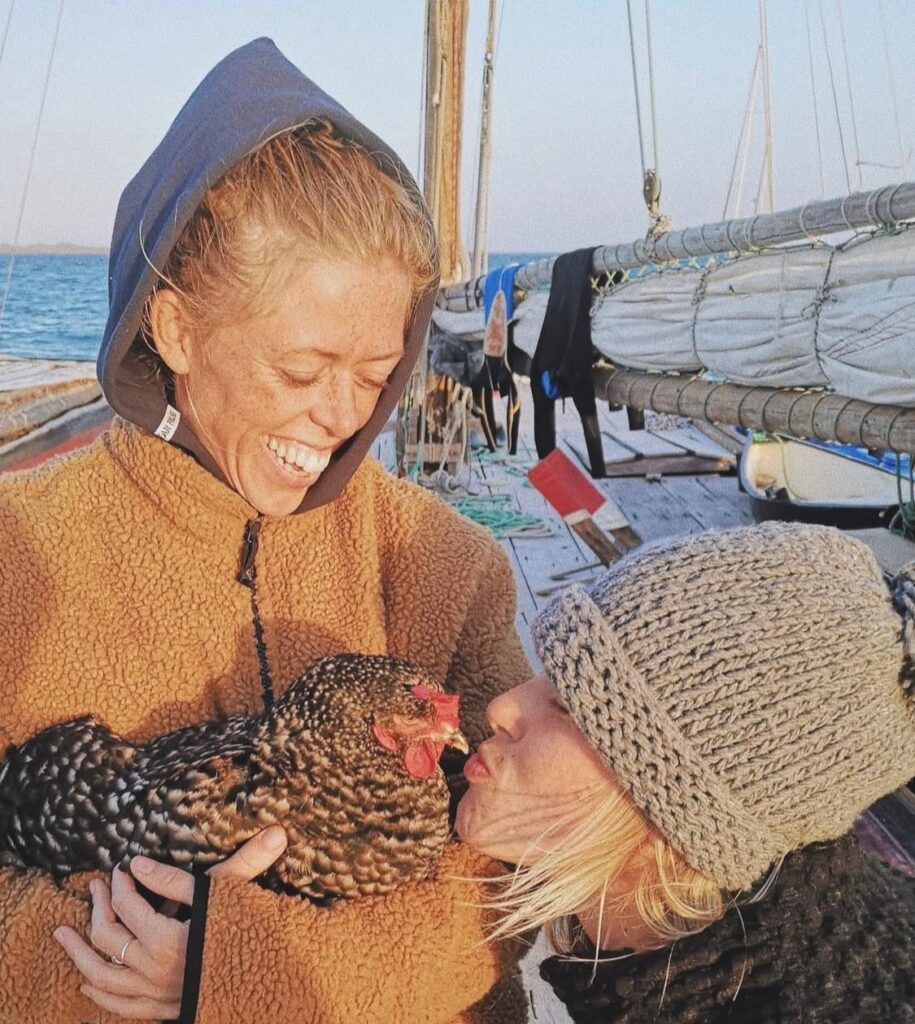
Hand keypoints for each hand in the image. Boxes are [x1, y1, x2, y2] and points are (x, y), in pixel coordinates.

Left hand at [53, 826, 287, 1019]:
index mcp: (166, 940)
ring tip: (62, 932)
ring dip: (78, 952)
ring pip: (100, 974)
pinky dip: (98, 992)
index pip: (128, 906)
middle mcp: (151, 969)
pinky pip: (117, 1004)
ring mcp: (150, 994)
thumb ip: (201, 871)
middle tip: (96, 886)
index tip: (122, 868)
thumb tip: (167, 850)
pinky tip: (85, 981)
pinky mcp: (156, 1009)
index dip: (121, 883)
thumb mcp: (223, 898)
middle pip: (108, 936)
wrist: (261, 990)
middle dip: (98, 907)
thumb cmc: (244, 938)